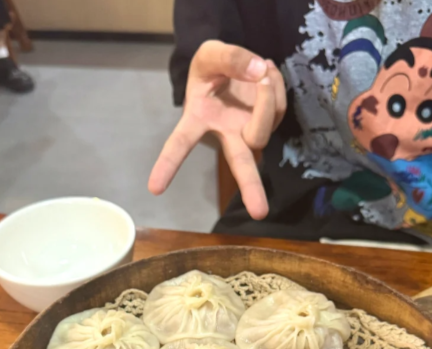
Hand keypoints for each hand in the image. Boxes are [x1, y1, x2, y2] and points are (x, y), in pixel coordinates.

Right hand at [149, 40, 286, 219]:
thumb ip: (230, 57)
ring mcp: (249, 131)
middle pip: (240, 164)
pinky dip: (275, 85)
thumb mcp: (210, 52)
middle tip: (259, 213)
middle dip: (251, 187)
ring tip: (259, 70)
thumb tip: (258, 72)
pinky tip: (264, 76)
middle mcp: (225, 134)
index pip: (180, 144)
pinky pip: (278, 106)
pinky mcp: (270, 123)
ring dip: (266, 98)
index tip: (154, 188)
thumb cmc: (212, 67)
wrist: (233, 64)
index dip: (167, 165)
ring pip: (264, 129)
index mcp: (199, 121)